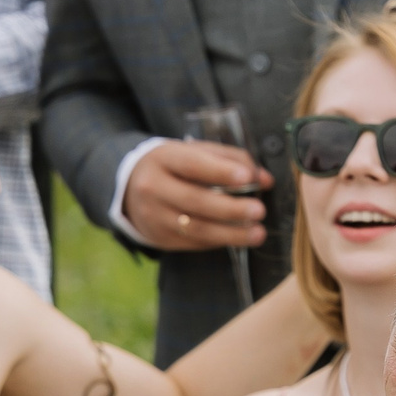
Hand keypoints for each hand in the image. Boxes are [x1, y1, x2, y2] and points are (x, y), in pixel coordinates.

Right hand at [124, 141, 268, 251]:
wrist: (132, 189)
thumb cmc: (175, 167)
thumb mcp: (195, 153)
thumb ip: (230, 160)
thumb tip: (264, 179)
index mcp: (163, 158)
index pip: (193, 164)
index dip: (221, 172)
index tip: (248, 177)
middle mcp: (153, 187)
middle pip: (195, 200)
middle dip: (231, 208)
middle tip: (259, 211)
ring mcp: (154, 216)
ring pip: (196, 228)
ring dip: (231, 233)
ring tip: (257, 233)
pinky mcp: (160, 238)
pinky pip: (194, 242)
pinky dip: (219, 240)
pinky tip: (237, 238)